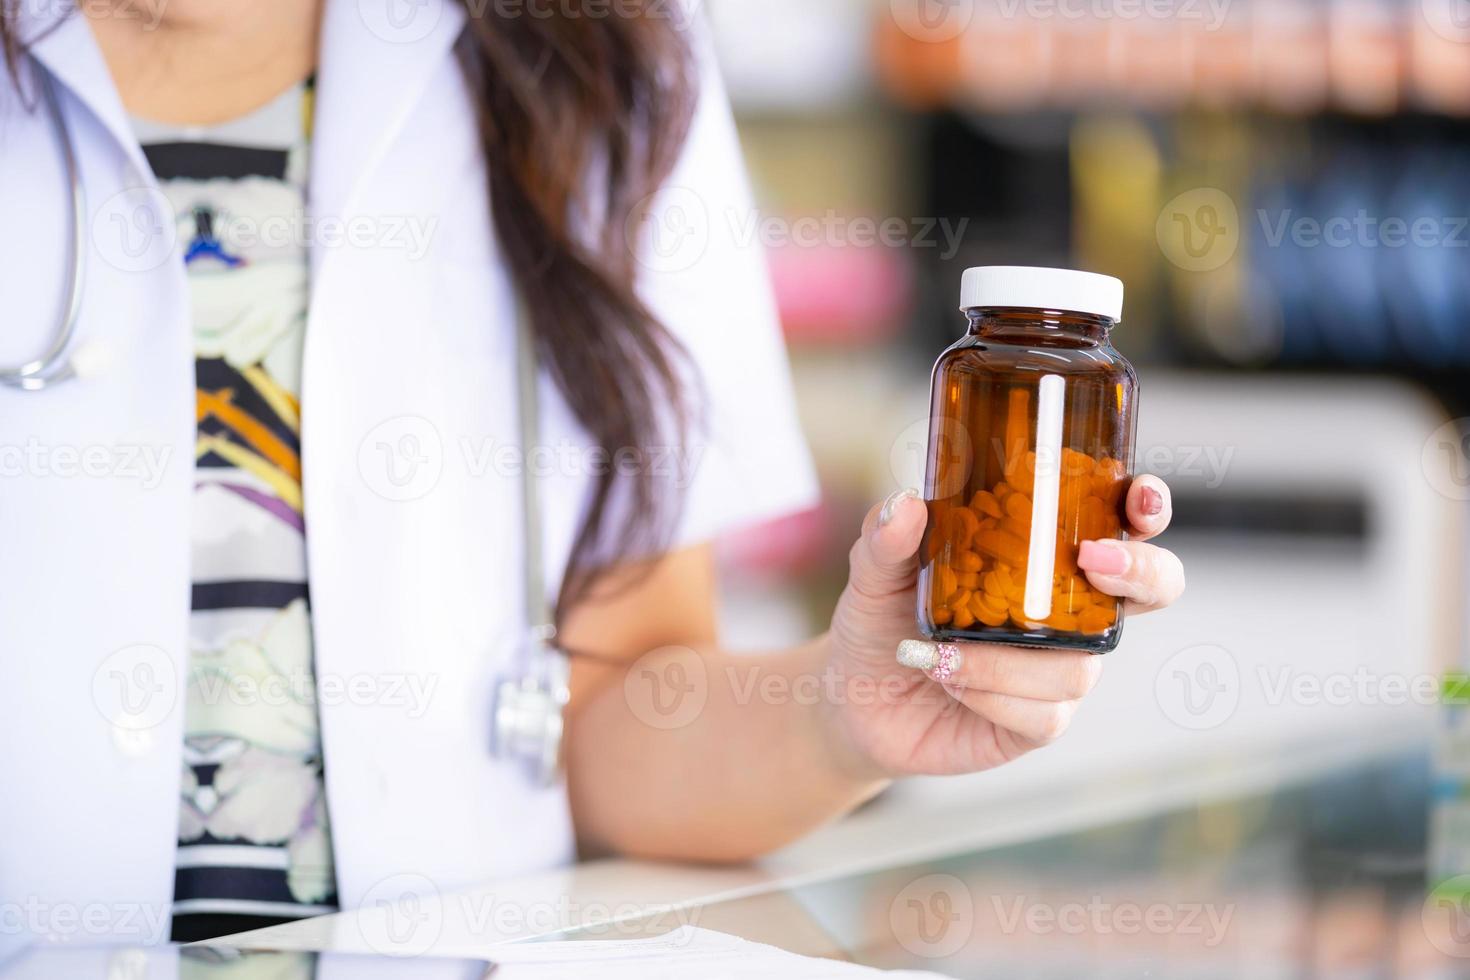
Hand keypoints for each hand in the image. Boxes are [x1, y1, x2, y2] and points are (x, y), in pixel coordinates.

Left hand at [823, 476, 1184, 778]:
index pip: (1120, 524)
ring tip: (943, 648)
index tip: (1138, 499)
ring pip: (1080, 666)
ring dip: (1008, 657)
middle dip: (1143, 573)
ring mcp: (1058, 670)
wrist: (849, 698)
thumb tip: (907, 506)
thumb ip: (886, 536)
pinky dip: (991, 694)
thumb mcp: (874, 570)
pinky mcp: (1038, 724)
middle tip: (1093, 561)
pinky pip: (1045, 714)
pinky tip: (948, 679)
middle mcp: (1067, 613)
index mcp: (1042, 559)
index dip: (1145, 508)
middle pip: (1152, 589)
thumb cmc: (880, 620)